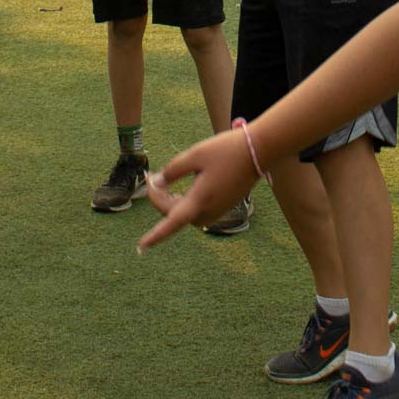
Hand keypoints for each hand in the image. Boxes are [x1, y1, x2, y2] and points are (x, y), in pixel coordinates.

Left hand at [138, 127, 258, 252]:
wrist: (258, 152)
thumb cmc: (225, 151)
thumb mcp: (194, 155)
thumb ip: (172, 170)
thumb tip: (157, 183)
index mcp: (199, 201)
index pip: (171, 223)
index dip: (154, 236)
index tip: (140, 248)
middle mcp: (208, 212)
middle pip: (174, 214)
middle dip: (159, 198)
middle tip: (151, 176)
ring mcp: (217, 211)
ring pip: (185, 214)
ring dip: (171, 202)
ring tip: (163, 182)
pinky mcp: (223, 207)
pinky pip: (197, 211)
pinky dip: (184, 202)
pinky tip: (180, 189)